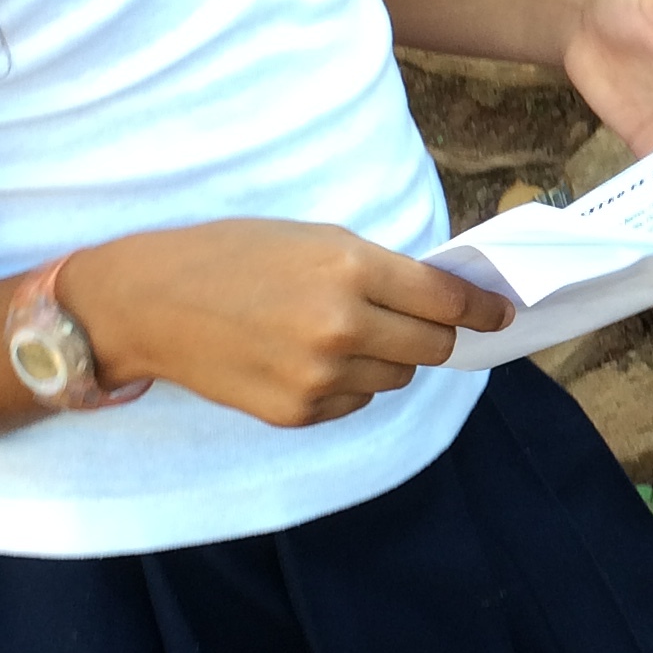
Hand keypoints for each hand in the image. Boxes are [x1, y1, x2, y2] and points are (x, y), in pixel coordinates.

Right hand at [68, 220, 509, 427]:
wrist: (151, 304)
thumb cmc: (232, 256)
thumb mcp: (313, 238)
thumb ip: (380, 269)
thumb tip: (445, 299)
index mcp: (350, 269)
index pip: (446, 300)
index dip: (481, 308)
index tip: (501, 313)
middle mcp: (343, 327)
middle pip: (433, 347)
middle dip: (434, 334)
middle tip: (414, 321)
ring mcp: (321, 377)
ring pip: (397, 379)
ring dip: (387, 359)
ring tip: (338, 333)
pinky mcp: (300, 413)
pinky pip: (356, 402)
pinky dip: (349, 384)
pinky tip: (306, 359)